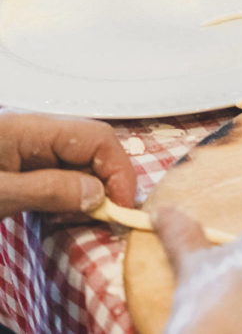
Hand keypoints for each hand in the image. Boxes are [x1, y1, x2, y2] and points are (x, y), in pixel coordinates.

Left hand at [0, 112, 135, 217]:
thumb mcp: (0, 194)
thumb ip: (48, 190)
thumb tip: (98, 195)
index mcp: (30, 130)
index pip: (98, 138)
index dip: (119, 171)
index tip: (121, 207)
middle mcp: (34, 135)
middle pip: (93, 152)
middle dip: (105, 186)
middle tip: (99, 218)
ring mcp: (27, 153)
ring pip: (79, 167)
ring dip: (86, 195)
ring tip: (68, 220)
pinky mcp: (20, 170)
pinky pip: (60, 179)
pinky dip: (68, 199)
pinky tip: (54, 216)